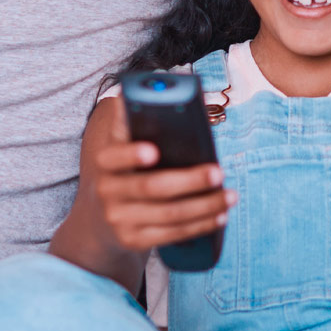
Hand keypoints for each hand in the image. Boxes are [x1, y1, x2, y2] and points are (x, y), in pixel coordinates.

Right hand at [90, 100, 235, 253]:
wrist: (100, 222)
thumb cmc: (125, 172)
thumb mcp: (121, 148)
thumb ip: (138, 122)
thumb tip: (173, 89)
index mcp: (105, 161)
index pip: (115, 156)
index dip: (131, 154)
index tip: (154, 151)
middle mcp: (106, 191)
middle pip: (151, 187)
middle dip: (189, 181)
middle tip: (219, 172)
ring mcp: (118, 219)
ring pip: (168, 214)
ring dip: (204, 206)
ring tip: (230, 196)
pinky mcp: (132, 241)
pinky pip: (171, 234)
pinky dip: (198, 225)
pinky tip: (219, 216)